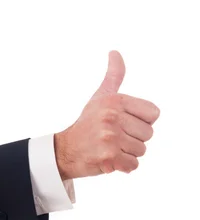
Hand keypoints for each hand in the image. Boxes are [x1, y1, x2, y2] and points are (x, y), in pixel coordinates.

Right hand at [54, 50, 159, 179]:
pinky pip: (133, 165)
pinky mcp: (109, 157)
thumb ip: (113, 75)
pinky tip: (108, 159)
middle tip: (112, 137)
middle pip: (148, 134)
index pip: (153, 114)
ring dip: (127, 153)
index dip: (139, 121)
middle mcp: (111, 116)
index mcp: (114, 100)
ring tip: (109, 147)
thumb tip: (115, 52)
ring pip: (141, 150)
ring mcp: (110, 137)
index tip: (121, 122)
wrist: (65, 149)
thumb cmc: (87, 123)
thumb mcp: (100, 96)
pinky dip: (123, 166)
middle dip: (133, 139)